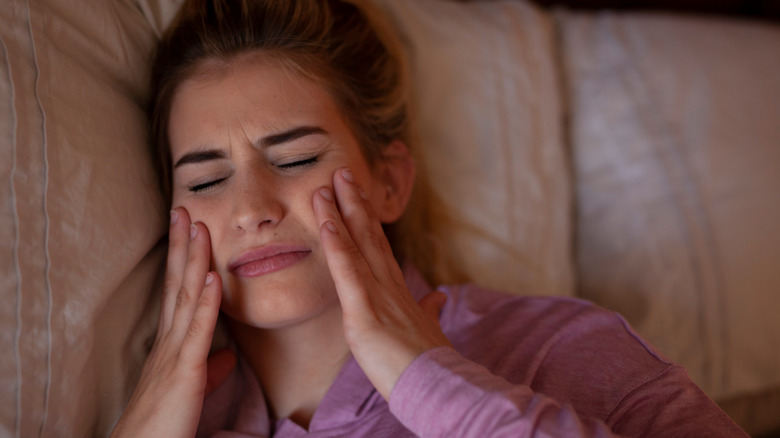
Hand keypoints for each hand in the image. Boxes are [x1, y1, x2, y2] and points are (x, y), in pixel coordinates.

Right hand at [111, 208, 230, 436]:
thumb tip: (228, 355)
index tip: (189, 228)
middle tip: (185, 208)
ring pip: (186, 298)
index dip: (184, 259)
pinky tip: (214, 276)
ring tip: (199, 226)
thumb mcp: (189, 388)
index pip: (179, 291)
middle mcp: (169, 342)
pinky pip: (197, 332)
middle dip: (182, 246)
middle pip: (177, 284)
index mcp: (172, 344)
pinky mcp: (183, 373)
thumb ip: (209, 367)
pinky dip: (207, 302)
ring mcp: (174, 354)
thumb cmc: (164, 423)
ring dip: (194, 260)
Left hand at [312, 168, 451, 399]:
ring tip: (326, 184)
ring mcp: (378, 296)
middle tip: (341, 172)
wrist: (436, 386)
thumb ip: (430, 309)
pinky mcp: (365, 313)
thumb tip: (438, 296)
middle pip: (369, 235)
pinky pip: (348, 273)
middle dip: (354, 202)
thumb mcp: (427, 329)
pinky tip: (327, 223)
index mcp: (398, 290)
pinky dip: (337, 246)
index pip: (379, 247)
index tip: (357, 194)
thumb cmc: (427, 362)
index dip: (366, 219)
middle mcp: (388, 285)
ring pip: (357, 246)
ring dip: (341, 213)